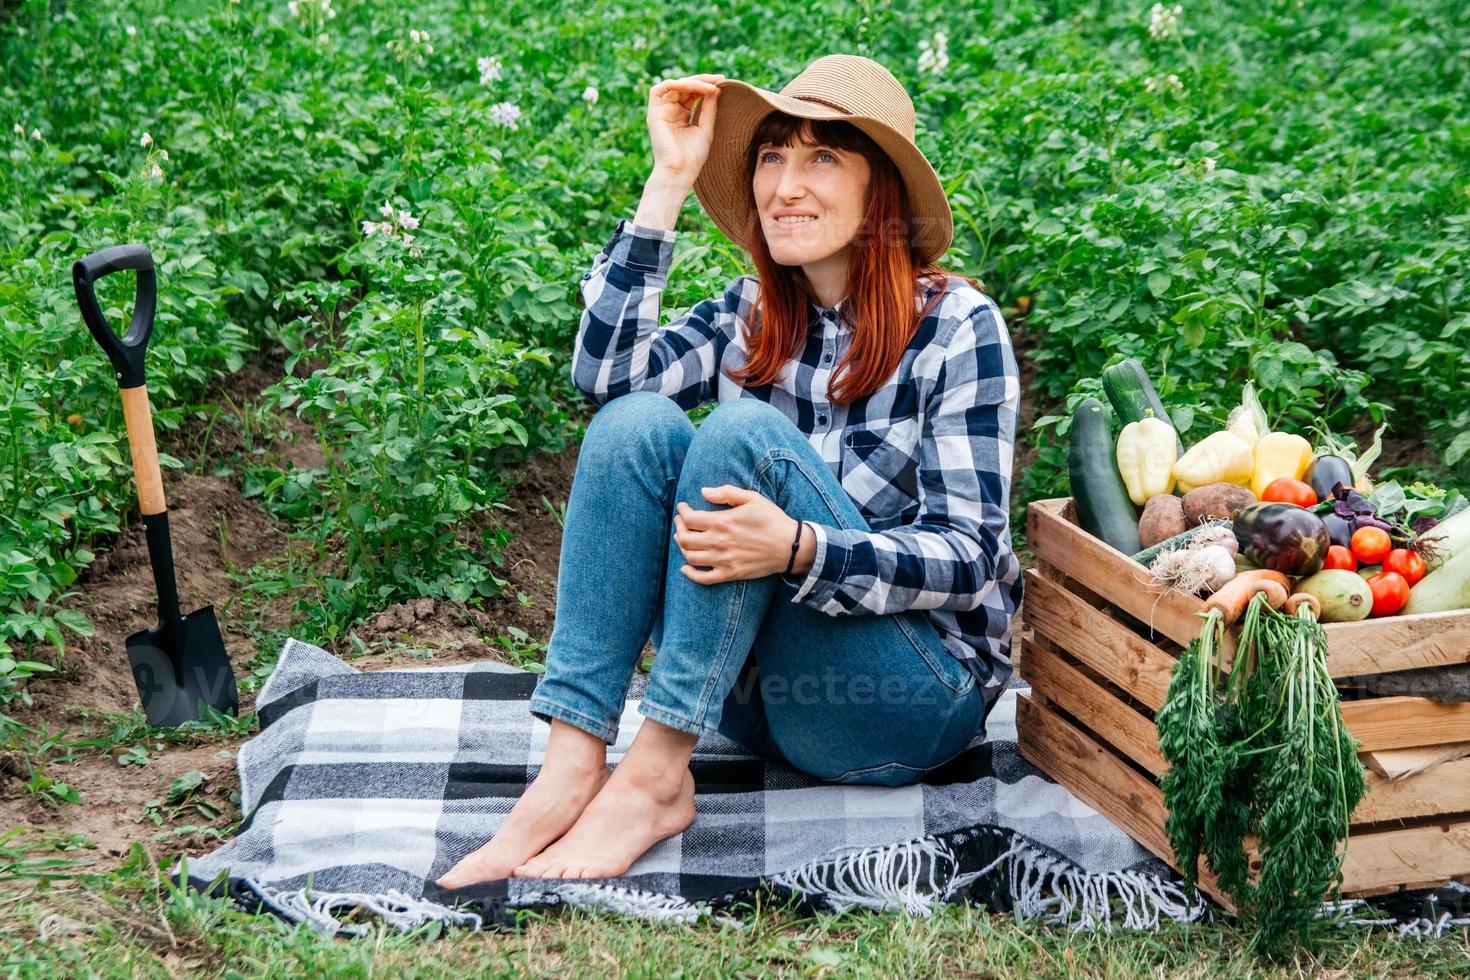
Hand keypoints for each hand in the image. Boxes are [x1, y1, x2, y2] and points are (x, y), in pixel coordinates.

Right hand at [646, 73, 725, 184]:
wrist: (680, 172)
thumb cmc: (693, 157)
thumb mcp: (706, 128)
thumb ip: (708, 108)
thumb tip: (716, 88)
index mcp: (682, 116)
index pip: (693, 93)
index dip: (707, 85)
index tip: (723, 82)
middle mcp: (671, 112)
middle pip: (684, 87)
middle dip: (702, 81)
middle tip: (719, 80)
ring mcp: (662, 111)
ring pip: (674, 85)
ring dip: (692, 82)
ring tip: (709, 86)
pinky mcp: (654, 113)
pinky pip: (661, 89)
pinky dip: (676, 84)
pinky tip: (693, 87)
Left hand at [674, 485, 797, 584]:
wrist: (790, 546)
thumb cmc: (772, 519)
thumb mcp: (752, 498)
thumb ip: (726, 493)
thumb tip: (703, 492)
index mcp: (723, 522)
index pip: (689, 518)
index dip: (681, 512)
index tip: (682, 507)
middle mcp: (719, 542)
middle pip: (685, 538)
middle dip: (679, 527)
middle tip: (681, 521)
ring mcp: (723, 560)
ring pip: (690, 557)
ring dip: (682, 547)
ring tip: (683, 538)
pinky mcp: (730, 574)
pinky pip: (703, 578)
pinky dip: (690, 574)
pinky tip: (685, 568)